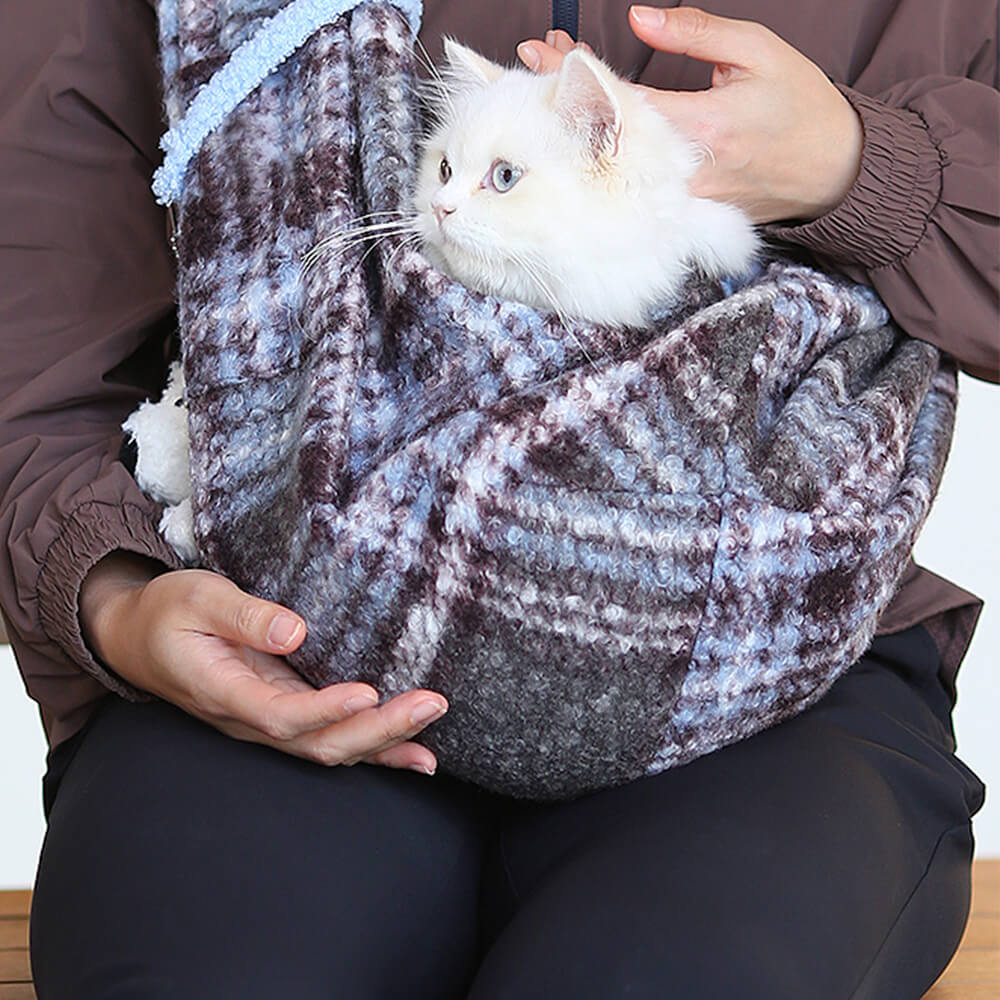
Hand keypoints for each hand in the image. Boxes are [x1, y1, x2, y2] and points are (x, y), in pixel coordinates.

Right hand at [79, 552, 447, 772]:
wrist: (140, 638)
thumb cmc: (169, 612)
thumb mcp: (197, 598)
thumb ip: (243, 615)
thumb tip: (295, 629)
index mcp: (224, 691)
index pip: (279, 714)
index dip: (325, 710)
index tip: (368, 691)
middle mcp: (250, 718)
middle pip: (318, 742)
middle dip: (377, 730)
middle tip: (430, 704)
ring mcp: (269, 720)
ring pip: (330, 748)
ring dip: (385, 740)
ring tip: (432, 719)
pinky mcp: (285, 712)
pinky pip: (331, 738)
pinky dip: (376, 748)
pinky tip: (416, 752)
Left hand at [517, 6, 862, 223]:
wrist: (836, 171)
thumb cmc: (802, 105)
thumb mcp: (757, 51)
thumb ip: (696, 34)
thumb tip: (640, 18)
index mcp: (704, 126)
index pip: (622, 100)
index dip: (575, 75)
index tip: (542, 52)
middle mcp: (687, 171)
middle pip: (608, 135)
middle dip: (564, 98)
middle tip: (531, 70)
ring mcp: (686, 199)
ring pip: (618, 163)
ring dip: (580, 128)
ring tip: (547, 96)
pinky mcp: (690, 213)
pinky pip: (639, 183)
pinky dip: (609, 155)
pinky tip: (586, 134)